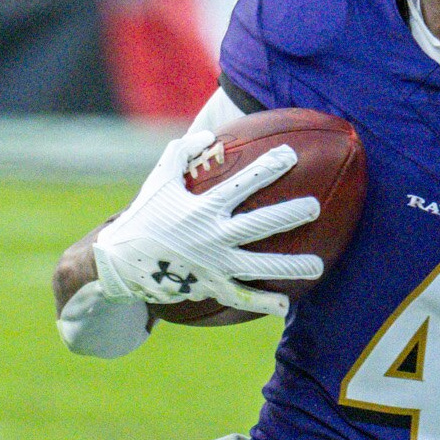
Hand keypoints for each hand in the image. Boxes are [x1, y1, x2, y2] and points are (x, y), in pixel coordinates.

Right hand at [86, 134, 322, 319]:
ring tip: (319, 266)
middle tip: (314, 207)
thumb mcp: (158, 181)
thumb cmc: (144, 218)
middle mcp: (212, 237)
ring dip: (290, 266)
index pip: (241, 184)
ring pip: (259, 266)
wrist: (120, 264)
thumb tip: (209, 135)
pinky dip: (264, 302)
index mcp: (202, 209)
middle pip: (259, 225)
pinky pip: (242, 297)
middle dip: (289, 215)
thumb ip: (182, 153)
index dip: (267, 168)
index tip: (291, 155)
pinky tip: (287, 304)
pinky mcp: (210, 288)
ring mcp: (214, 265)